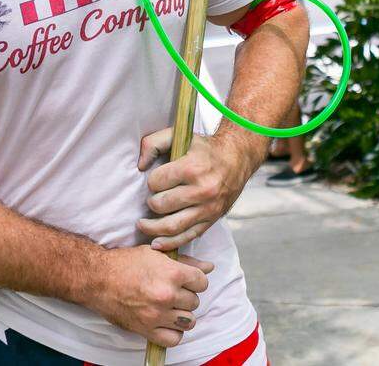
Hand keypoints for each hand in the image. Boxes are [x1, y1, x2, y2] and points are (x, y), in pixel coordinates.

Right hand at [84, 245, 212, 346]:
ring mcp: (158, 315)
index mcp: (171, 273)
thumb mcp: (156, 254)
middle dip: (186, 296)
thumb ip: (186, 261)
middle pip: (195, 301)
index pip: (201, 282)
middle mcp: (167, 295)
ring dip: (181, 314)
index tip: (185, 279)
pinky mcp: (147, 330)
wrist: (98, 279)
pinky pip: (175, 338)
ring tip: (169, 307)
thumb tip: (209, 267)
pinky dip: (173, 332)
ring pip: (189, 321)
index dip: (194, 279)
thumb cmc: (125, 263)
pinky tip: (165, 321)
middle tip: (171, 291)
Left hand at [136, 128, 255, 251]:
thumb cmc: (204, 148)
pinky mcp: (212, 219)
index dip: (152, 181)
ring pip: (172, 226)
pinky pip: (187, 236)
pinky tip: (156, 243)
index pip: (157, 182)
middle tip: (153, 198)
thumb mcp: (179, 136)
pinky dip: (170, 243)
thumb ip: (153, 143)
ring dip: (152, 228)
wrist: (237, 158)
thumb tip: (140, 165)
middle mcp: (202, 190)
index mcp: (192, 168)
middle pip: (161, 204)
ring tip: (142, 225)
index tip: (157, 179)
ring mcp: (208, 208)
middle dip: (152, 202)